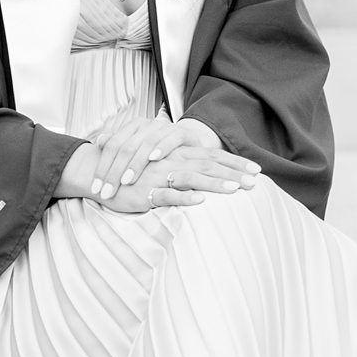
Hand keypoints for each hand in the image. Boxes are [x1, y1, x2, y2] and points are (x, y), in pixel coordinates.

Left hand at [84, 113, 186, 202]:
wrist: (189, 145)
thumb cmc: (159, 152)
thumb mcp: (137, 150)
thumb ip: (118, 146)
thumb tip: (99, 141)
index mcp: (132, 127)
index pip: (112, 146)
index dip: (102, 167)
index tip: (96, 189)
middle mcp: (147, 125)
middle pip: (125, 147)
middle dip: (114, 172)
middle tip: (107, 192)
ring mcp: (165, 128)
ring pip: (145, 144)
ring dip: (135, 164)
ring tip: (126, 181)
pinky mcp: (183, 133)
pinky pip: (171, 139)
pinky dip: (162, 148)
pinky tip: (153, 159)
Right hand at [98, 141, 262, 214]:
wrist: (99, 173)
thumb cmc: (136, 172)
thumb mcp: (164, 167)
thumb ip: (186, 169)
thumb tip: (211, 176)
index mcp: (180, 155)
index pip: (213, 156)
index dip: (235, 163)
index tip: (257, 170)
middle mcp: (172, 161)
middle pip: (209, 166)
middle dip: (234, 174)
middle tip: (255, 182)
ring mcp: (159, 176)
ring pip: (191, 178)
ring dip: (214, 184)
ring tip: (236, 189)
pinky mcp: (145, 192)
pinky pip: (166, 194)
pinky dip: (183, 197)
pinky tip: (200, 201)